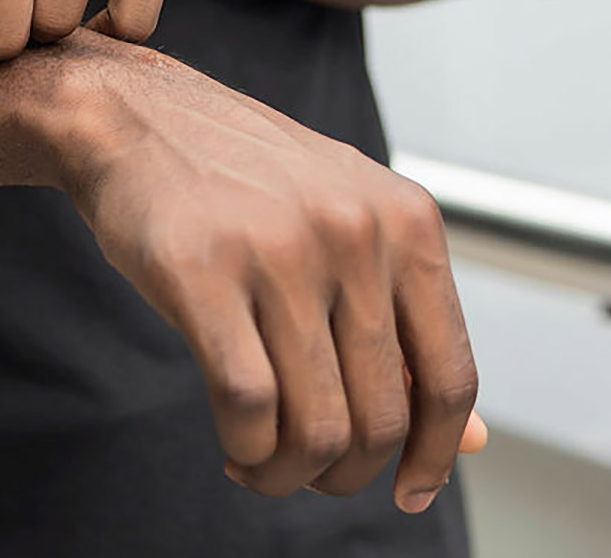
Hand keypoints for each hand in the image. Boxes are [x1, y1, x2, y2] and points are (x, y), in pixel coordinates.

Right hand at [56, 41, 483, 512]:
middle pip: (382, 417)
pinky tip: (232, 444)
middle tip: (304, 471)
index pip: (452, 375)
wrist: (139, 119)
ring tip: (260, 463)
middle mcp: (356, 233)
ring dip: (287, 475)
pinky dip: (245, 450)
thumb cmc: (246, 180)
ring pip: (316, 426)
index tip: (409, 491)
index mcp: (408, 222)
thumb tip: (471, 438)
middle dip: (344, 473)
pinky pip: (248, 407)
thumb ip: (408, 328)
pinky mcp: (202, 272)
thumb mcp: (350, 229)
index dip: (437, 454)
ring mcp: (280, 250)